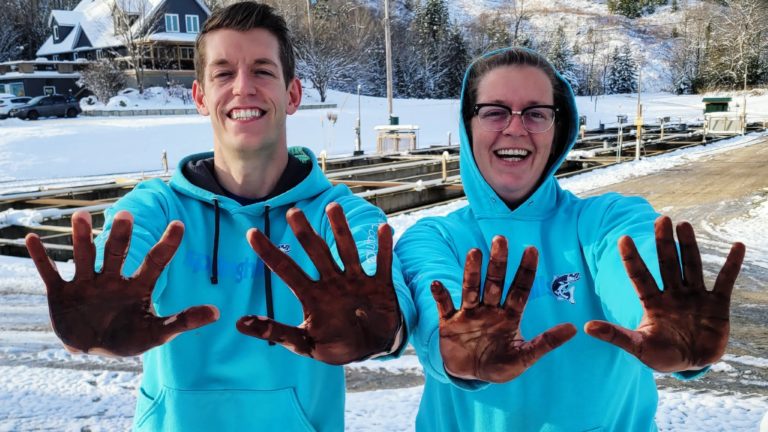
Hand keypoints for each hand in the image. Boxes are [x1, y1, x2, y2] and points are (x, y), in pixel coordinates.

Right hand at [25, 211, 218, 356]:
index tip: (179, 224)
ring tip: (80, 216)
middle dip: (120, 236)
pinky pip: (49, 272)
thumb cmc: (127, 338)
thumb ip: (183, 322)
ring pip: (84, 255)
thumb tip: (217, 313)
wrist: (93, 348)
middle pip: (117, 252)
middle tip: (125, 215)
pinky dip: (40, 258)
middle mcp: (112, 278)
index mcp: (137, 285)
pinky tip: (30, 239)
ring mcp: (86, 283)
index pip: (155, 261)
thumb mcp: (156, 333)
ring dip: (81, 237)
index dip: (167, 244)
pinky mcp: (62, 293)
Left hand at [237, 203, 401, 364]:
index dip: (269, 253)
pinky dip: (383, 248)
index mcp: (312, 295)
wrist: (372, 349)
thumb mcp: (304, 343)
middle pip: (316, 253)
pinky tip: (383, 228)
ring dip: (341, 230)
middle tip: (292, 212)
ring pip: (347, 251)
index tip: (251, 234)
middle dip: (305, 233)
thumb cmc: (336, 345)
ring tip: (333, 207)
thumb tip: (239, 322)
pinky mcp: (379, 286)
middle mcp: (332, 282)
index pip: (285, 270)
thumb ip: (275, 333)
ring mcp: (356, 281)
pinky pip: (382, 264)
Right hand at [431, 236, 575, 382]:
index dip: (526, 270)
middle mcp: (489, 309)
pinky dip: (440, 296)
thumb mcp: (524, 357)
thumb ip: (546, 343)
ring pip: (471, 288)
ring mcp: (468, 314)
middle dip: (498, 262)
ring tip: (474, 252)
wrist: (469, 375)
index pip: (519, 289)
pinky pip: (444, 306)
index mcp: (509, 315)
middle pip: (494, 282)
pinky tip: (437, 284)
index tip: (531, 249)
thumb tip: (574, 328)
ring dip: (472, 271)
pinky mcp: (449, 323)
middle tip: (501, 239)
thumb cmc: (498, 365)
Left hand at [585, 216, 745, 371]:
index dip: (631, 258)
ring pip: (691, 266)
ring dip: (688, 246)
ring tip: (684, 225)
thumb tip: (586, 327)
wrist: (691, 365)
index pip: (639, 276)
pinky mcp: (717, 305)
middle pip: (666, 264)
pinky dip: (731, 264)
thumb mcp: (637, 347)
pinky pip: (725, 281)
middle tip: (661, 218)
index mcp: (652, 302)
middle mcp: (672, 294)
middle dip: (663, 242)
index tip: (622, 238)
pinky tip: (737, 245)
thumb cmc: (661, 355)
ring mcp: (695, 297)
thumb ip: (615, 336)